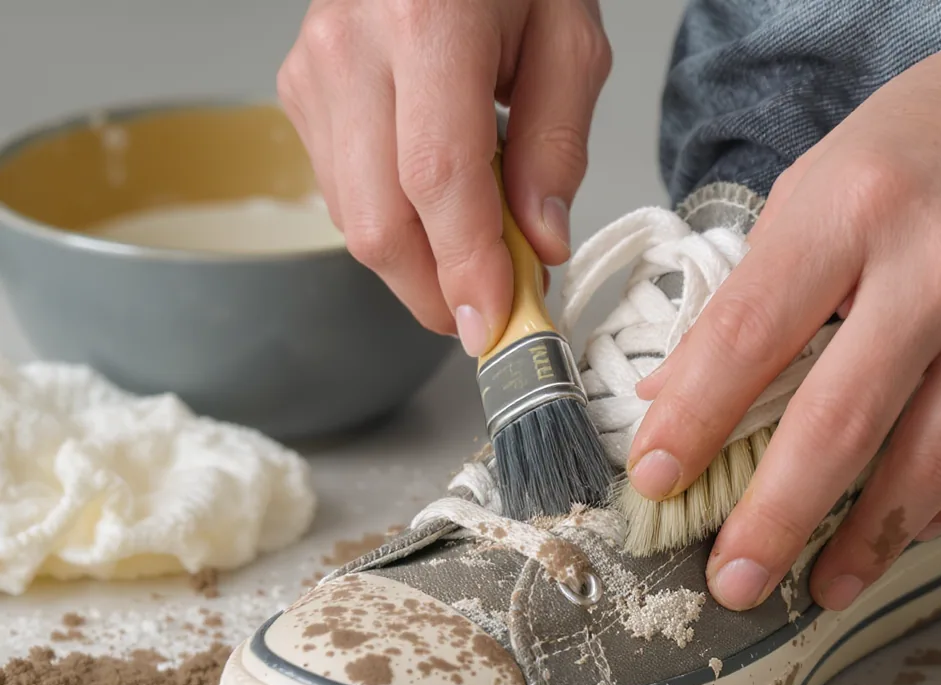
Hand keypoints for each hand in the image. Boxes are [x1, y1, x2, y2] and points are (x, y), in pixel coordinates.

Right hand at [278, 0, 610, 352]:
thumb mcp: (568, 35)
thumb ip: (557, 144)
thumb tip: (539, 244)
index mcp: (427, 20)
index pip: (437, 180)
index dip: (464, 268)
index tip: (492, 325)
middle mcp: (352, 49)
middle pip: (379, 224)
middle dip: (435, 292)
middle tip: (490, 307)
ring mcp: (315, 74)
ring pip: (356, 223)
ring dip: (419, 262)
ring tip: (475, 244)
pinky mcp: (301, 96)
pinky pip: (344, 197)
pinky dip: (395, 224)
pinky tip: (434, 202)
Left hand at [627, 5, 940, 611]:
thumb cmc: (911, 147)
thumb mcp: (807, 195)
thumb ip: (745, 299)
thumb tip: (671, 397)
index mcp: (848, 215)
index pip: (746, 339)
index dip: (691, 421)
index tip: (654, 479)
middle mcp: (934, 270)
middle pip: (838, 424)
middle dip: (775, 519)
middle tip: (732, 582)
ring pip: (930, 463)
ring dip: (868, 543)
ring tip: (820, 589)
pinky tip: (908, 529)